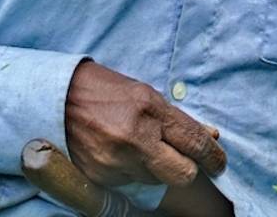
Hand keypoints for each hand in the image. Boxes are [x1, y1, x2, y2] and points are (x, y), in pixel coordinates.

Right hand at [63, 61, 226, 187]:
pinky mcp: (100, 176)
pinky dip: (132, 173)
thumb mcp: (147, 95)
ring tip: (141, 148)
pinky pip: (130, 184)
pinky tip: (121, 154)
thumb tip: (210, 137)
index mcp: (151, 110)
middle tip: (191, 164)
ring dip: (157, 169)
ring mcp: (116, 160)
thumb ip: (178, 120)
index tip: (219, 163)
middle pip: (183, 174)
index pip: (195, 142)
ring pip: (156, 181)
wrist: (58, 98)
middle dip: (190, 170)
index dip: (214, 157)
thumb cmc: (107, 92)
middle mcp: (135, 138)